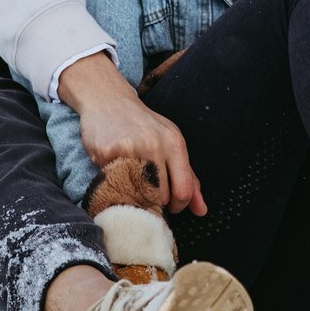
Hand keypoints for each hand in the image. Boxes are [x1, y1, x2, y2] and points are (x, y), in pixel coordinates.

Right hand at [58, 52, 207, 215]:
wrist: (108, 100)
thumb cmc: (142, 126)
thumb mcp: (171, 144)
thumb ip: (188, 177)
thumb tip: (201, 210)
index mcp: (174, 144)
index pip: (184, 190)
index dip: (178, 206)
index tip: (169, 206)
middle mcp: (156, 145)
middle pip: (161, 196)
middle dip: (154, 202)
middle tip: (146, 194)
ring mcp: (131, 148)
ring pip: (138, 194)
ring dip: (134, 195)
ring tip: (129, 182)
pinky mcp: (108, 152)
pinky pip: (113, 182)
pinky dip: (112, 182)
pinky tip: (112, 169)